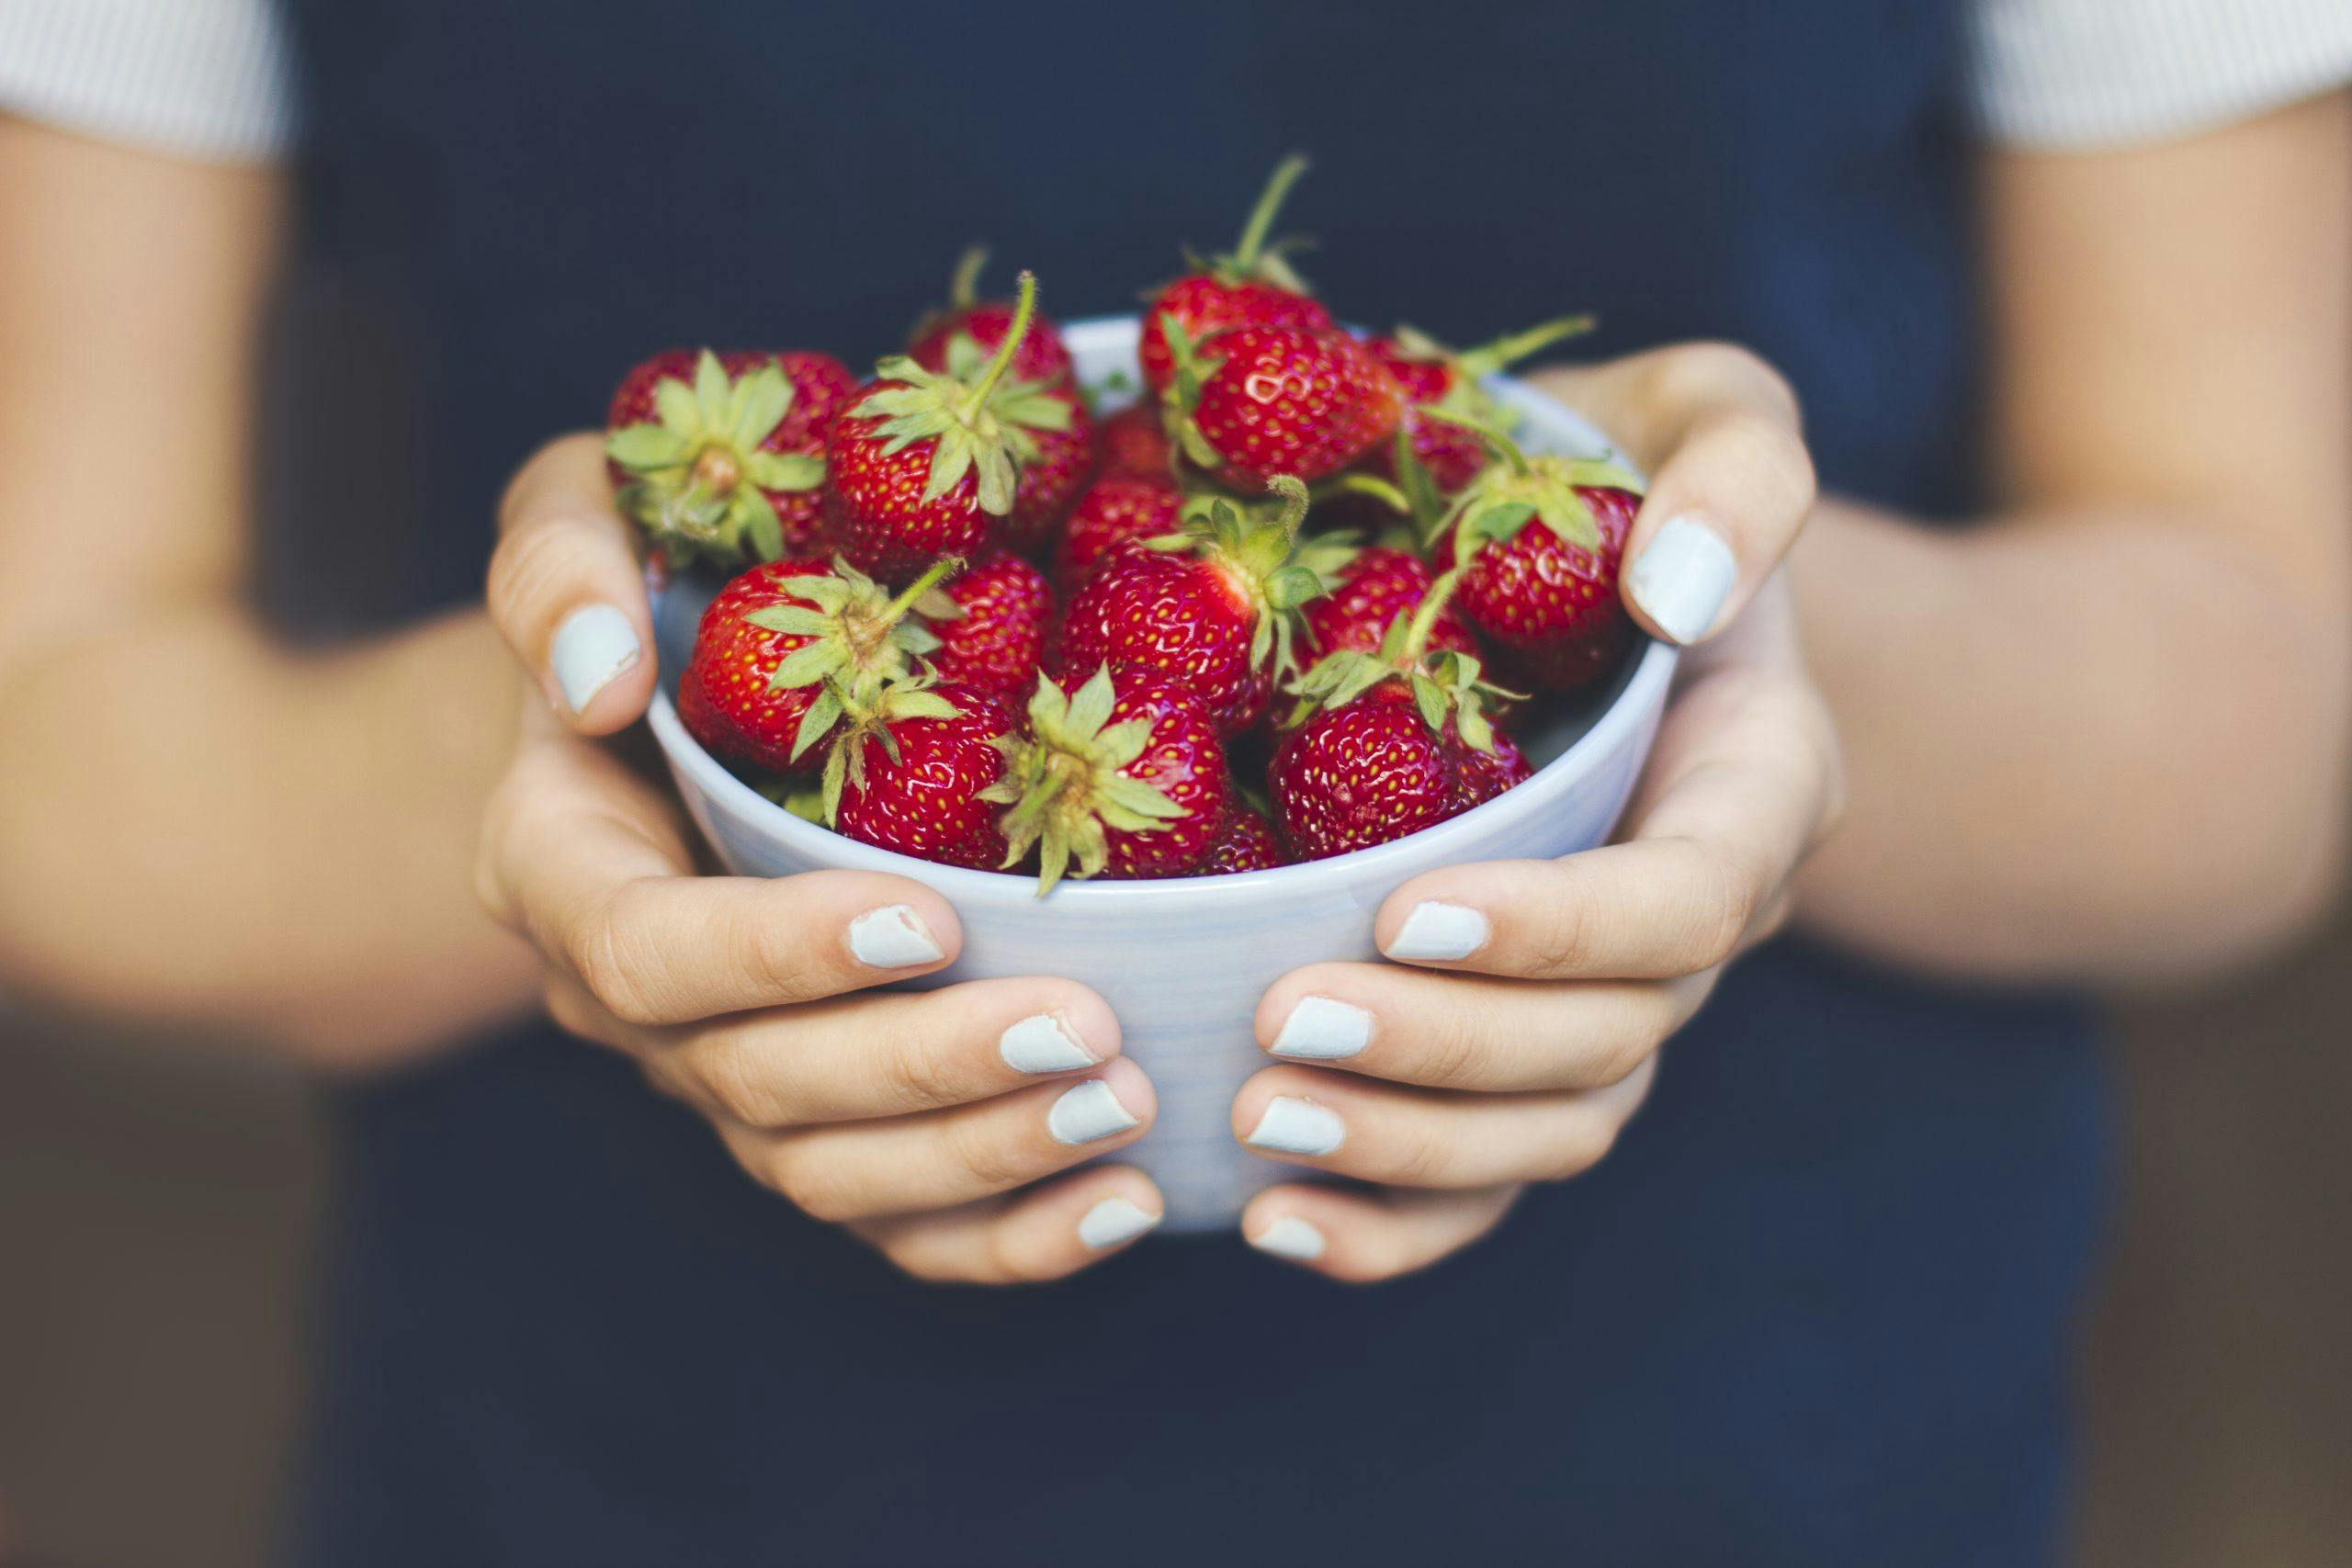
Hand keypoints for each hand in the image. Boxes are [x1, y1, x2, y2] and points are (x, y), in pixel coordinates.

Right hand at [477, 436, 1166, 1281]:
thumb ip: (562, 564)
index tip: (923, 917)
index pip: (645, 953)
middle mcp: (636, 1005)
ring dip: (980, 1156)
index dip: (774, 956)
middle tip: (1083, 1028)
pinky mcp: (823, 1123)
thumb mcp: (584, 509)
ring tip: (1124, 1101)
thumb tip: (605, 678)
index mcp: (562, 869)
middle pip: (759, 1086)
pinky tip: (1124, 1199)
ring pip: (831, 1174)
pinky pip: (896, 1224)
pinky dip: (1006, 1237)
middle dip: (923, 1069)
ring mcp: (728, 1078)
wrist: (683, 685)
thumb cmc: (657, 575)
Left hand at [1234, 344, 1840, 1280]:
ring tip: (1256, 1121)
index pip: (1686, 901)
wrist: (1586, 564)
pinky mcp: (1522, 1042)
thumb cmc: (1625, 474)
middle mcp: (1693, 916)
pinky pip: (1486, 1178)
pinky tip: (1269, 1219)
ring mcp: (1609, 998)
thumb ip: (1738, 472)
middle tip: (1280, 1020)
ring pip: (1546, 1132)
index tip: (1406, 905)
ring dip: (1407, 1148)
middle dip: (1447, 1051)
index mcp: (1750, 785)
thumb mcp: (1709, 413)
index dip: (1562, 930)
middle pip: (1606, 1045)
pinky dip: (1393, 1225)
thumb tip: (1679, 594)